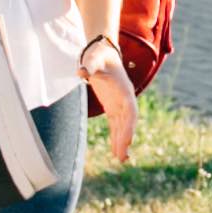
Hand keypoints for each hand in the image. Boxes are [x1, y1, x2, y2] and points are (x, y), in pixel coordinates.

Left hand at [80, 40, 139, 164]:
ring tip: (121, 160)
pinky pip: (116, 125)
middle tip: (122, 158)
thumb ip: (89, 66)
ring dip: (122, 142)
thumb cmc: (98, 56)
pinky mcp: (112, 106)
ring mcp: (119, 104)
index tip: (128, 140)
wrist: (102, 52)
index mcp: (124, 90)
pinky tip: (115, 151)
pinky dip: (116, 137)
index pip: (130, 111)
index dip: (129, 126)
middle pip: (128, 123)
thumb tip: (81, 72)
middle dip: (126, 139)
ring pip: (123, 126)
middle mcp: (125, 99)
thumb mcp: (93, 59)